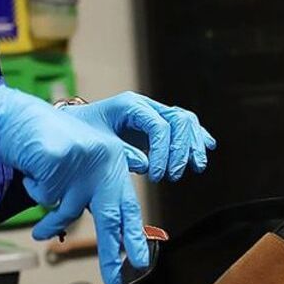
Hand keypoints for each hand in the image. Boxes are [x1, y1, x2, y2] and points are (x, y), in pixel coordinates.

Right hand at [0, 86, 149, 283]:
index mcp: (112, 161)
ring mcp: (82, 160)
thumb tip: (104, 228)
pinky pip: (44, 197)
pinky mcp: (58, 161)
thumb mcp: (74, 168)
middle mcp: (102, 160)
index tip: (137, 260)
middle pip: (110, 216)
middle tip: (116, 277)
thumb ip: (87, 193)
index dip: (131, 235)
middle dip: (112, 252)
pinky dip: (35, 189)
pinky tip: (32, 173)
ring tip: (39, 233)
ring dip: (49, 224)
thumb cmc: (44, 141)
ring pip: (67, 211)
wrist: (14, 117)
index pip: (127, 204)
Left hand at [61, 92, 216, 181]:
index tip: (156, 176)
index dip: (162, 152)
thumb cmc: (81, 135)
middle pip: (179, 121)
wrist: (74, 127)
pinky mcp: (159, 124)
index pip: (159, 125)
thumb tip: (144, 165)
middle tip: (172, 177)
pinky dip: (198, 136)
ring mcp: (154, 113)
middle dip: (180, 151)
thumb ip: (119, 153)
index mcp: (130, 105)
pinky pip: (185, 126)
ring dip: (193, 145)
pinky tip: (208, 147)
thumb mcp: (95, 144)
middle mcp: (146, 106)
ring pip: (186, 122)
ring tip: (195, 168)